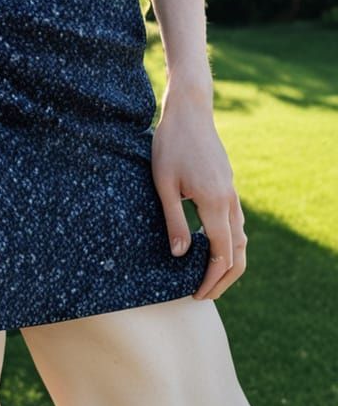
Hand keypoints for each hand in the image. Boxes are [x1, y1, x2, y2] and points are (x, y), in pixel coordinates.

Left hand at [151, 90, 247, 301]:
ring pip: (241, 237)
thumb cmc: (170, 144)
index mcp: (214, 202)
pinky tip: (211, 245)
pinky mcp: (227, 184)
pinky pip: (236, 221)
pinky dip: (229, 242)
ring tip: (209, 277)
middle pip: (238, 251)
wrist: (189, 110)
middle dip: (225, 278)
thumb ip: (174, 220)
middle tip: (206, 294)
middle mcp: (229, 199)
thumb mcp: (164, 183)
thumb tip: (180, 255)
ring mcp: (231, 191)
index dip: (211, 278)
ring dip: (229, 261)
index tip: (198, 294)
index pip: (221, 253)